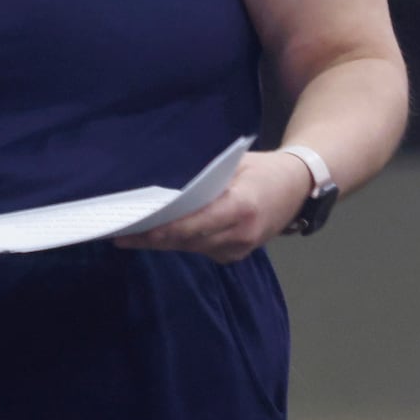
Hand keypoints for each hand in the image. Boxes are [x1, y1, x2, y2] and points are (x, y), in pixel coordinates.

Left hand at [112, 151, 310, 263]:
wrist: (298, 188)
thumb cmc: (262, 169)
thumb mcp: (233, 165)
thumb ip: (203, 181)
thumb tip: (168, 193)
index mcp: (239, 207)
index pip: (192, 224)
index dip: (162, 230)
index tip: (135, 231)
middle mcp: (240, 233)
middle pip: (187, 240)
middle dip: (153, 239)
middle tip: (120, 235)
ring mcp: (240, 247)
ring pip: (192, 248)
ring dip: (162, 243)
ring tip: (131, 236)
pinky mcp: (237, 254)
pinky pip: (202, 249)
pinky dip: (181, 242)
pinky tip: (157, 236)